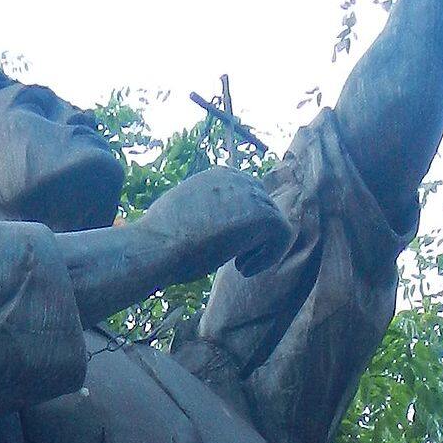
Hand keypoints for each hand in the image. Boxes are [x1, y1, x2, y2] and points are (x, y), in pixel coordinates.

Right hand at [138, 165, 290, 283]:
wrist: (160, 243)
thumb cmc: (160, 237)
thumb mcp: (180, 211)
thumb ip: (202, 210)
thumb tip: (207, 223)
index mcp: (219, 175)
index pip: (247, 196)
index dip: (243, 225)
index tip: (227, 246)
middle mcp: (239, 178)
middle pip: (265, 208)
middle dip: (254, 236)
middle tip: (234, 258)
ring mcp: (253, 195)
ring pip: (274, 222)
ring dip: (259, 248)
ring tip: (237, 264)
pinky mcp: (263, 215)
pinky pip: (283, 234)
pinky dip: (268, 256)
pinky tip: (243, 268)